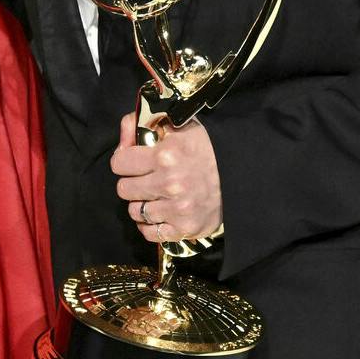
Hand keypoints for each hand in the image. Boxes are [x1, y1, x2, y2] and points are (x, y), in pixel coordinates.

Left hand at [111, 112, 222, 242]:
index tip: (131, 161)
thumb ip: (138, 124)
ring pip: (135, 212)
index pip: (118, 164)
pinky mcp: (186, 228)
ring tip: (154, 196)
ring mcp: (178, 209)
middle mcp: (169, 184)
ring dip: (141, 204)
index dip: (123, 161)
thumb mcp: (175, 125)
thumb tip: (121, 140)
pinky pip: (151, 233)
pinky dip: (150, 226)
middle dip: (131, 182)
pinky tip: (158, 214)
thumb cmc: (205, 148)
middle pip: (124, 190)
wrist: (240, 174)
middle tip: (144, 178)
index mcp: (164, 156)